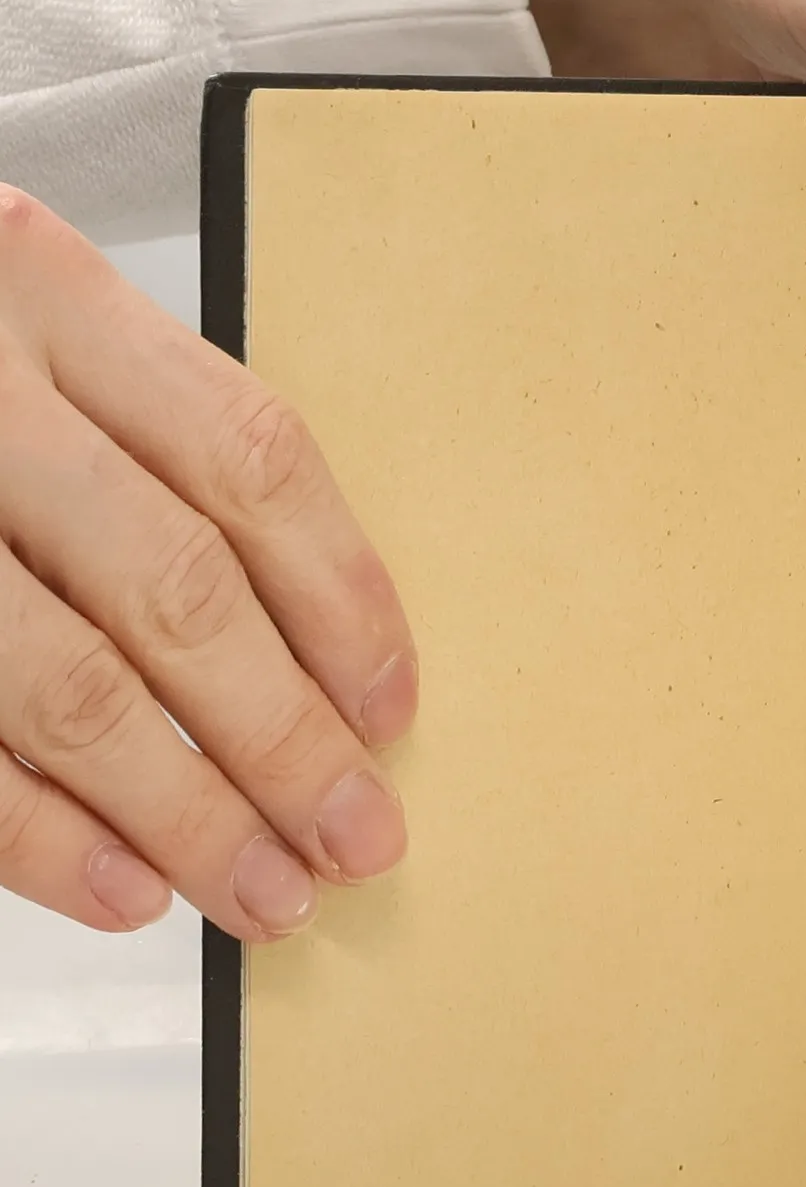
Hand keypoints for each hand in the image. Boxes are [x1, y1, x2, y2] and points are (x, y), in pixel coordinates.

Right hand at [0, 192, 414, 938]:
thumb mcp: (26, 357)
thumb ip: (143, 469)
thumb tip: (310, 676)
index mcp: (46, 296)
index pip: (249, 458)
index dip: (341, 598)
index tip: (388, 711)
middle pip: (176, 587)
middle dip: (282, 739)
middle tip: (355, 837)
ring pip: (67, 683)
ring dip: (180, 812)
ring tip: (260, 890)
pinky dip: (37, 832)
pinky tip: (118, 889)